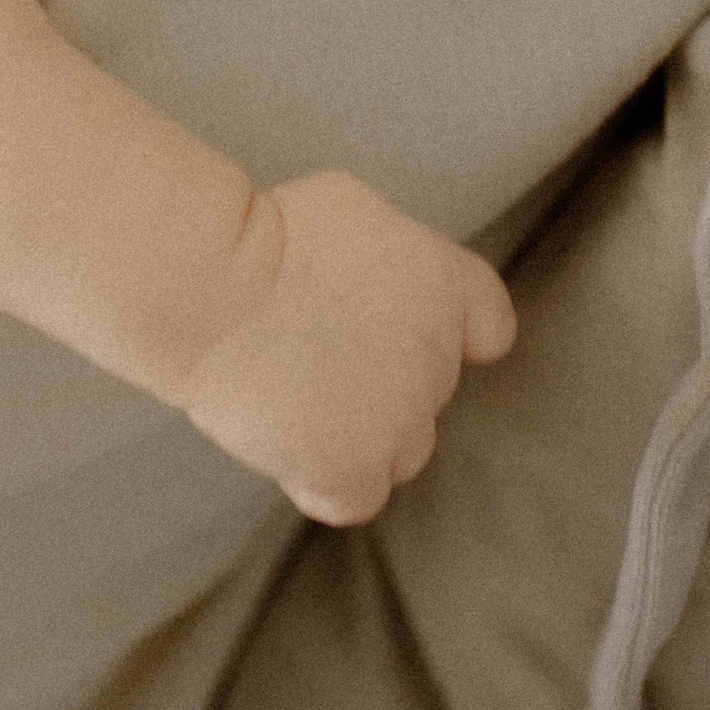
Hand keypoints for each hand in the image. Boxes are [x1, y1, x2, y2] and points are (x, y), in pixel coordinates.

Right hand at [181, 172, 516, 526]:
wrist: (220, 289)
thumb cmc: (269, 236)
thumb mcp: (359, 213)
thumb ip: (396, 261)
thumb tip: (385, 286)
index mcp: (444, 285)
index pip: (489, 326)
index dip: (454, 334)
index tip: (405, 333)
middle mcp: (438, 357)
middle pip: (428, 390)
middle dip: (382, 378)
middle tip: (314, 349)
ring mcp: (403, 421)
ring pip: (399, 450)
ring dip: (359, 434)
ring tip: (294, 394)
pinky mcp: (357, 470)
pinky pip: (356, 497)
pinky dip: (325, 481)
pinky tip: (290, 442)